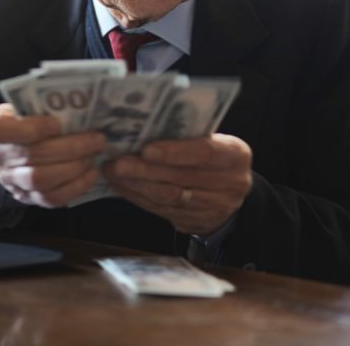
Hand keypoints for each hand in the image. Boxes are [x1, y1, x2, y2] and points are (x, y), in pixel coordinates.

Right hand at [0, 103, 104, 207]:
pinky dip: (75, 187)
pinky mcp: (26, 198)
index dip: (34, 128)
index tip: (59, 123)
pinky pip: (51, 198)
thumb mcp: (24, 106)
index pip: (5, 130)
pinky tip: (91, 173)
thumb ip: (42, 106)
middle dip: (70, 148)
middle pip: (33, 156)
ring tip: (94, 155)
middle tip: (97, 139)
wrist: (9, 149)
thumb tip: (78, 103)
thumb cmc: (24, 120)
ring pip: (41, 180)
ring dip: (74, 167)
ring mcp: (10, 181)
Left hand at [102, 134, 251, 235]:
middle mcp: (231, 183)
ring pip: (169, 197)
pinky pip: (161, 210)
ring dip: (136, 185)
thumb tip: (143, 127)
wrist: (227, 193)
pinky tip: (121, 185)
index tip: (146, 149)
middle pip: (182, 177)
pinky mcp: (195, 222)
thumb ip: (188, 136)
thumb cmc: (212, 156)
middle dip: (146, 170)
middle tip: (118, 162)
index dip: (175, 151)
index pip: (205, 152)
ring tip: (113, 172)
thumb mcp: (213, 141)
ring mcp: (214, 207)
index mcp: (236, 155)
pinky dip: (138, 196)